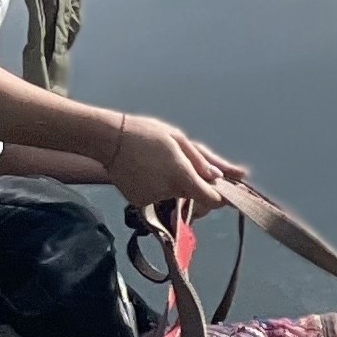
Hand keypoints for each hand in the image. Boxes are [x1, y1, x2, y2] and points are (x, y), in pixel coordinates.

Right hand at [103, 116, 246, 210]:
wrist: (110, 139)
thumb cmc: (146, 133)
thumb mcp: (179, 140)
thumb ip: (202, 161)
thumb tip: (221, 177)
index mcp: (182, 175)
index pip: (211, 199)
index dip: (221, 197)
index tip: (227, 193)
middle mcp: (169, 192)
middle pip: (194, 198)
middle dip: (197, 188)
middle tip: (189, 167)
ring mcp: (153, 199)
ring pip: (176, 198)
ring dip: (176, 187)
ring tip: (161, 164)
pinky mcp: (140, 202)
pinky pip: (158, 199)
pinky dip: (159, 189)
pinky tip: (148, 172)